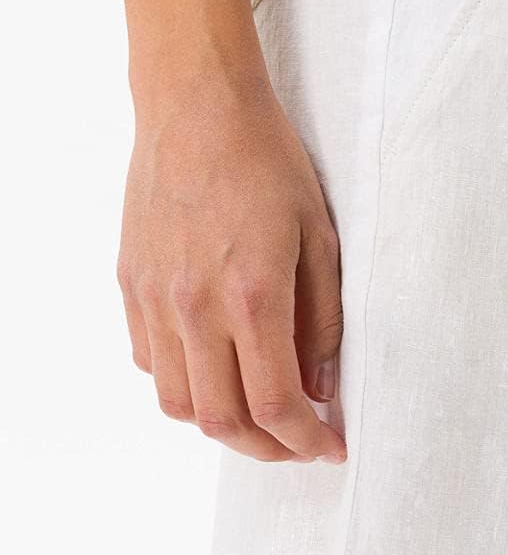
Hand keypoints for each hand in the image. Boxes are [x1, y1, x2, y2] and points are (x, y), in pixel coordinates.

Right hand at [117, 67, 346, 463]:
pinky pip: (149, 360)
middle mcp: (195, 307)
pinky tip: (212, 364)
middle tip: (298, 442)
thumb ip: (323, 316)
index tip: (329, 446)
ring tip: (257, 411)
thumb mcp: (319, 233)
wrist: (198, 106)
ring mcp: (154, 298)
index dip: (306, 440)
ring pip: (177, 402)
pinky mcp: (131, 282)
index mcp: (252, 294)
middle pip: (222, 420)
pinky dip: (183, 382)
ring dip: (221, 423)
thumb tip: (322, 383)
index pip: (276, 402)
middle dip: (267, 448)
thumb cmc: (267, 159)